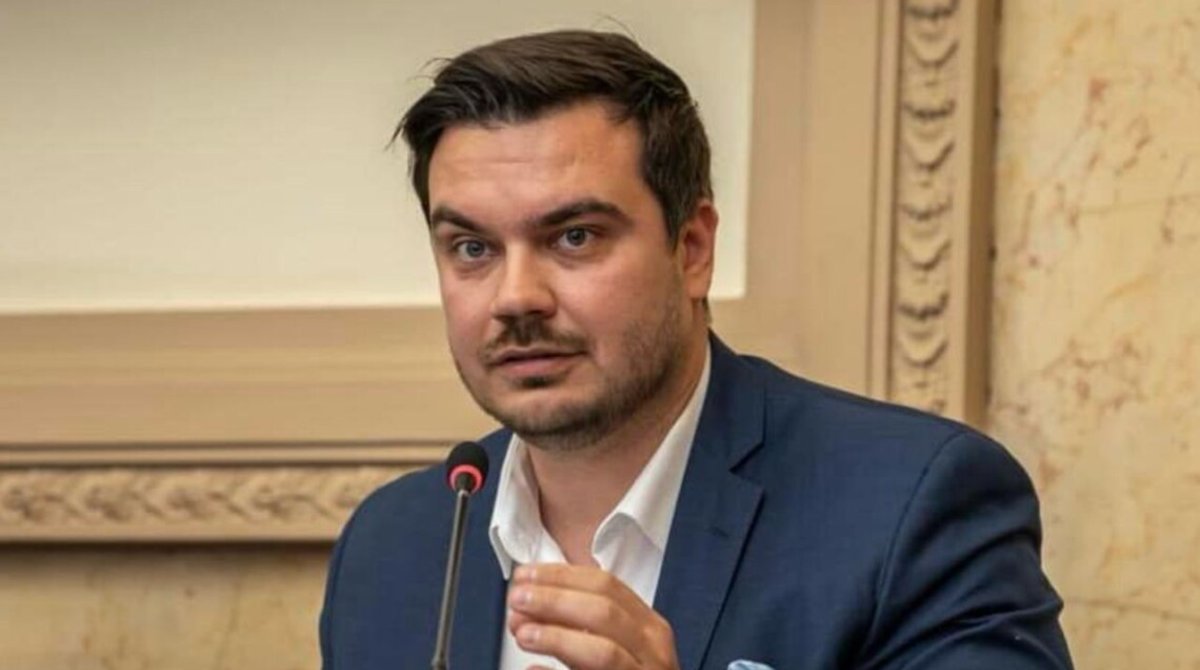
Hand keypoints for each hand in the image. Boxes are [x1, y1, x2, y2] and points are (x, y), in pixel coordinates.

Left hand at [507, 563, 679, 669]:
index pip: (606, 585)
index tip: (525, 575)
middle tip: (517, 599)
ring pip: (603, 652)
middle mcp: (654, 650)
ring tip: (522, 633)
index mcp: (648, 625)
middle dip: (556, 600)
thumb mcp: (613, 644)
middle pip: (604, 612)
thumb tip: (522, 608)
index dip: (561, 577)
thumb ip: (573, 625)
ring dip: (557, 638)